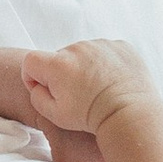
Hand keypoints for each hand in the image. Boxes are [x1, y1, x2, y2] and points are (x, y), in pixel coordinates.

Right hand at [20, 37, 152, 142]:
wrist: (130, 114)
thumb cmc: (91, 116)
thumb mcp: (54, 115)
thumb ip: (37, 96)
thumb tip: (38, 84)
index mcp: (58, 64)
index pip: (31, 61)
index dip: (33, 77)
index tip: (47, 90)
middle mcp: (78, 48)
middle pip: (60, 57)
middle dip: (63, 73)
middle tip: (79, 94)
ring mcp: (101, 45)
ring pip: (84, 54)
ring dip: (85, 67)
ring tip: (98, 89)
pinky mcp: (120, 45)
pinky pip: (105, 51)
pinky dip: (106, 63)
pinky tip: (112, 81)